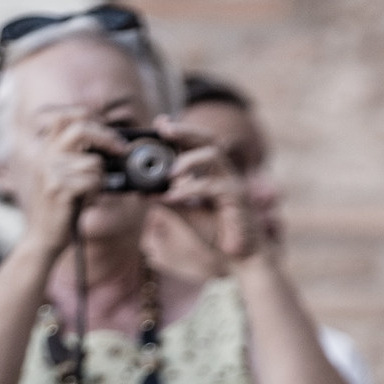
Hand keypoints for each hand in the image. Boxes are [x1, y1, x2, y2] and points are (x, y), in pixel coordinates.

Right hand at [19, 110, 122, 254]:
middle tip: (121, 149)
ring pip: (94, 162)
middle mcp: (45, 156)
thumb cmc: (60, 210)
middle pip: (81, 128)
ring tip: (91, 192)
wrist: (42, 239)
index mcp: (45, 150)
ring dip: (101, 178)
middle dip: (107, 137)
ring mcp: (50, 171)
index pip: (64, 116)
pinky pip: (93, 181)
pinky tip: (87, 201)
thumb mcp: (64, 178)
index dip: (88, 117)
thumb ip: (78, 159)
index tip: (106, 128)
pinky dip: (97, 191)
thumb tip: (110, 145)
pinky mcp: (59, 188)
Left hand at [152, 118, 269, 264]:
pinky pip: (212, 186)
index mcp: (214, 173)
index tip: (160, 123)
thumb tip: (143, 192)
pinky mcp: (238, 199)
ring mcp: (233, 183)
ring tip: (169, 174)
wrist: (240, 260)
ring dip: (188, 160)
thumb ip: (168, 202)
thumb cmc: (217, 237)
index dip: (181, 131)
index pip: (198, 144)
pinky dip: (190, 189)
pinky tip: (173, 197)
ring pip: (213, 155)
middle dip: (185, 130)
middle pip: (208, 139)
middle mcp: (225, 173)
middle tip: (163, 129)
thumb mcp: (187, 216)